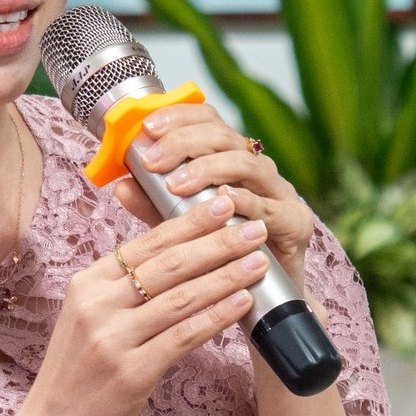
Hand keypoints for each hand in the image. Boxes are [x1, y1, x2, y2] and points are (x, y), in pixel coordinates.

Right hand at [0, 194, 272, 415]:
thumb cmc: (77, 373)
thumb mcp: (89, 319)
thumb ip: (122, 288)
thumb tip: (177, 256)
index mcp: (87, 283)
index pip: (146, 242)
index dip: (189, 221)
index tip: (224, 203)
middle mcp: (97, 304)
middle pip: (169, 263)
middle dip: (217, 242)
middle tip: (254, 227)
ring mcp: (113, 338)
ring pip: (181, 297)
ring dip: (225, 276)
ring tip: (258, 262)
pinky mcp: (131, 372)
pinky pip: (183, 336)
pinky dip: (216, 316)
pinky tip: (241, 304)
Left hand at [117, 102, 315, 284]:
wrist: (261, 299)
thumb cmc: (221, 256)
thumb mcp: (179, 226)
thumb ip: (154, 205)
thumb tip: (121, 185)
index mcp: (231, 160)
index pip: (209, 120)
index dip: (179, 116)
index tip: (149, 128)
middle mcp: (258, 169)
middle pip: (225, 135)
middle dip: (185, 143)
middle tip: (154, 161)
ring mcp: (279, 193)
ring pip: (246, 164)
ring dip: (208, 169)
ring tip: (177, 184)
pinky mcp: (294, 222)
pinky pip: (268, 206)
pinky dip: (244, 201)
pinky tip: (221, 202)